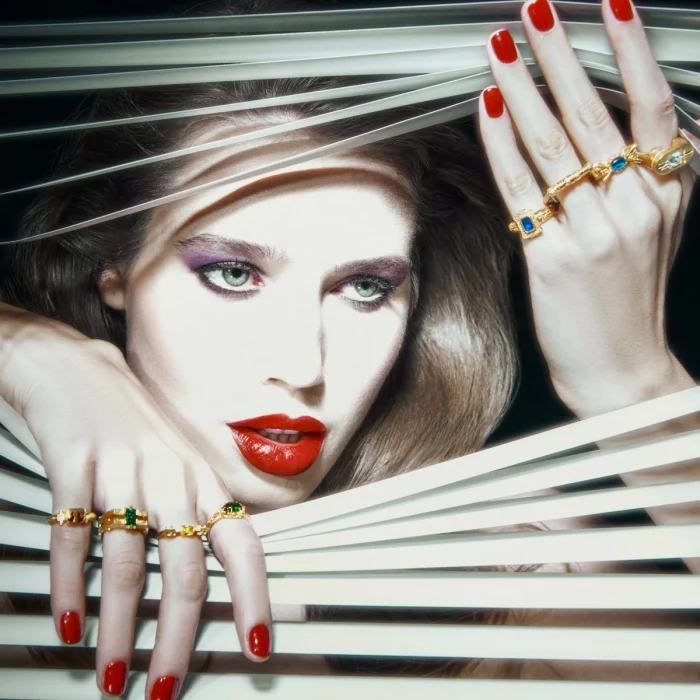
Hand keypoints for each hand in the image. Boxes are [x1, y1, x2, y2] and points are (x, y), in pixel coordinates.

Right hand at [1, 305, 271, 696]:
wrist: (73, 367)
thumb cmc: (130, 423)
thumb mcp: (174, 459)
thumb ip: (194, 507)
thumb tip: (214, 572)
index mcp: (200, 478)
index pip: (242, 544)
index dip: (254, 597)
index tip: (257, 648)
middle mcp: (170, 476)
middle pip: (185, 570)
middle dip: (179, 638)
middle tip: (165, 691)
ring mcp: (122, 469)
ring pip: (127, 564)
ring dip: (120, 629)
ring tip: (112, 677)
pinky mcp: (73, 462)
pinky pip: (72, 537)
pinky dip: (69, 586)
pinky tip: (67, 624)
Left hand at [478, 0, 696, 417]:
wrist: (621, 365)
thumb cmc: (632, 295)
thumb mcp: (660, 228)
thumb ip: (652, 175)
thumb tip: (632, 119)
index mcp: (668, 192)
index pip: (654, 106)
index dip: (632, 51)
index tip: (609, 5)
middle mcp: (636, 205)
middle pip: (594, 115)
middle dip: (559, 56)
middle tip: (533, 12)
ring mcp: (595, 232)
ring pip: (553, 146)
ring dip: (521, 91)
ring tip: (499, 50)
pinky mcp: (554, 259)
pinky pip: (521, 190)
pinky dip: (500, 147)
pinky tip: (485, 113)